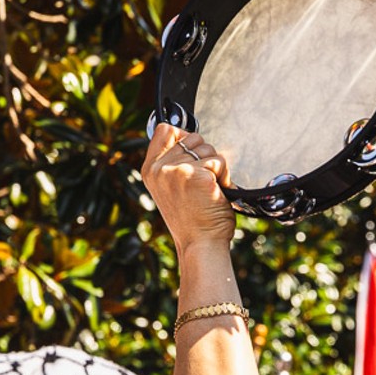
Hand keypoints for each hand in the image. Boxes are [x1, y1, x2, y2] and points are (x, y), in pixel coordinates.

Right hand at [142, 123, 234, 257]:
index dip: (183, 136)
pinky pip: (220, 161)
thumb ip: (171, 163)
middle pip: (192, 137)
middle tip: (203, 182)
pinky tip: (217, 193)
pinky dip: (225, 176)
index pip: (165, 130)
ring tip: (209, 190)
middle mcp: (160, 168)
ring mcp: (177, 170)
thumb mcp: (169, 188)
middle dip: (205, 156)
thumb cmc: (191, 219)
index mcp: (150, 170)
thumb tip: (188, 137)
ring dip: (216, 167)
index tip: (192, 155)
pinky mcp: (198, 175)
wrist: (200, 244)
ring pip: (208, 148)